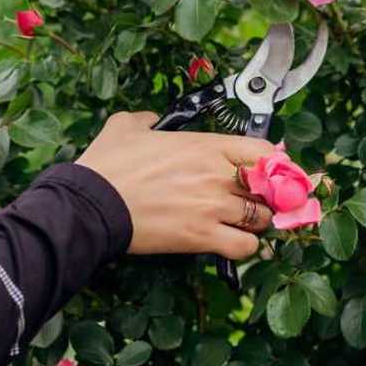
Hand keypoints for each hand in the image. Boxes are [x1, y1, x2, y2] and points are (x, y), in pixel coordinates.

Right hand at [76, 111, 276, 258]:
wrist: (92, 204)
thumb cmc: (108, 166)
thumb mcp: (126, 126)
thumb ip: (145, 119)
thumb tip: (148, 119)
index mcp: (206, 146)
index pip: (264, 151)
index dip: (273, 163)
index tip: (269, 173)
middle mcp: (217, 175)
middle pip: (267, 188)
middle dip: (264, 197)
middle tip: (252, 201)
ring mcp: (213, 207)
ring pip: (261, 218)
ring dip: (255, 222)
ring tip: (241, 223)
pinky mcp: (202, 237)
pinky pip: (245, 246)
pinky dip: (244, 247)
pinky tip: (231, 242)